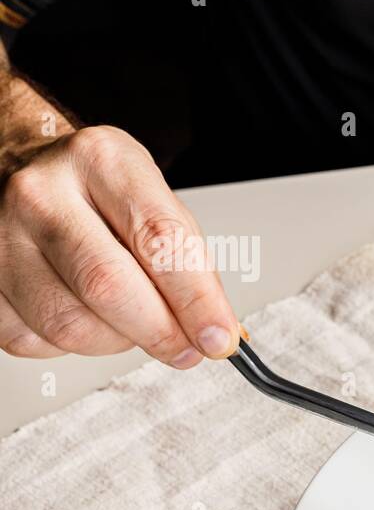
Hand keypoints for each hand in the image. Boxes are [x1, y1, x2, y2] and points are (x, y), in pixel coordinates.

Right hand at [0, 125, 238, 364]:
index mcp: (100, 161)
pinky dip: (72, 344)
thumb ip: (190, 265)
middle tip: (187, 349)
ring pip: (70, 326)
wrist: (16, 165)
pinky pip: (35, 341)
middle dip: (160, 332)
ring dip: (117, 341)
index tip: (218, 338)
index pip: (160, 241)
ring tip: (131, 321)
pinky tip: (84, 313)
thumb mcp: (155, 201)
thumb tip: (217, 333)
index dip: (196, 301)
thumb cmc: (96, 191)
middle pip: (108, 287)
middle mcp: (40, 193)